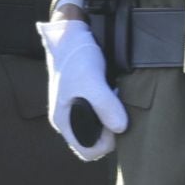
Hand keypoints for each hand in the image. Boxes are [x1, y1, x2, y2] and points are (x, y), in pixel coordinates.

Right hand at [40, 17, 126, 161]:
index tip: (114, 122)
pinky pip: (101, 113)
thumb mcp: (91, 81)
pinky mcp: (86, 98)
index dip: (105, 143)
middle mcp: (68, 117)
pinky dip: (111, 106)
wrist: (70, 34)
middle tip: (118, 109)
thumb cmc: (75, 58)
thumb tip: (121, 128)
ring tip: (116, 98)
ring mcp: (76, 108)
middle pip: (94, 141)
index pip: (87, 151)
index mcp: (63, 120)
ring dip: (111, 117)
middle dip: (110, 131)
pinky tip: (114, 90)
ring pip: (99, 126)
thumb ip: (105, 105)